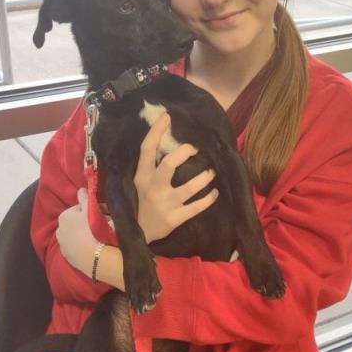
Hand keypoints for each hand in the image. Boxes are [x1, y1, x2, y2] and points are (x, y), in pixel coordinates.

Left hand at [56, 189, 124, 289]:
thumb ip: (84, 197)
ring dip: (85, 234)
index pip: (79, 209)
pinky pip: (77, 247)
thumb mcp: (90, 209)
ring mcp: (63, 245)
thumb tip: (81, 188)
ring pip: (76, 235)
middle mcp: (59, 230)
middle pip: (77, 222)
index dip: (91, 210)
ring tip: (98, 237)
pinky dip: (83, 245)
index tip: (102, 214)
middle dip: (87, 222)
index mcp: (63, 216)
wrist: (95, 257)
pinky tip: (93, 246)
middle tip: (102, 225)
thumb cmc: (92, 228)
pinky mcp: (68, 257)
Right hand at [134, 113, 218, 243]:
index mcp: (142, 177)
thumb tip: (161, 142)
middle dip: (184, 153)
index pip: (147, 149)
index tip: (167, 116)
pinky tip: (215, 192)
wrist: (136, 234)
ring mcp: (165, 204)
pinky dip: (208, 199)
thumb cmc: (139, 205)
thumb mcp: (138, 184)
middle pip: (169, 164)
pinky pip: (196, 207)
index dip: (157, 131)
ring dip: (204, 177)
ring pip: (189, 187)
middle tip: (194, 149)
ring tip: (210, 171)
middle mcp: (153, 188)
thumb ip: (148, 167)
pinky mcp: (175, 218)